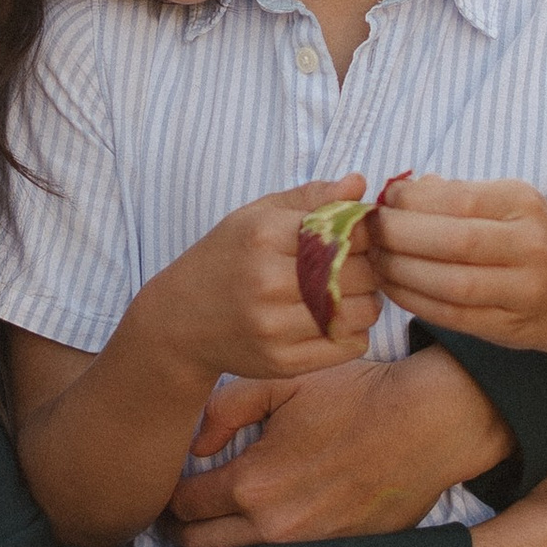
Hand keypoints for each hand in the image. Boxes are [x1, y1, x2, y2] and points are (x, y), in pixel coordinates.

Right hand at [136, 180, 380, 389]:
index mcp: (264, 235)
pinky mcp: (282, 362)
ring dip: (364, 302)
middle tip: (356, 268)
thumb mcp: (255, 216)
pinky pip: (349, 345)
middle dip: (367, 268)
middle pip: (360, 273)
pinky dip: (352, 332)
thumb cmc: (225, 260)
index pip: (349, 231)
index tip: (359, 239)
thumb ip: (310, 198)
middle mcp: (267, 281)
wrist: (178, 323)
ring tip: (346, 294)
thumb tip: (360, 184)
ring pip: (361, 312)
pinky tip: (332, 320)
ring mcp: (274, 326)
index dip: (365, 234)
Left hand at [169, 349, 516, 546]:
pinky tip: (268, 534)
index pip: (184, 506)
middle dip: (184, 530)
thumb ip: (224, 409)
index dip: (169, 495)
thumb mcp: (282, 382)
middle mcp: (275, 528)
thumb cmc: (357, 395)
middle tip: (184, 513)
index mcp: (253, 483)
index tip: (173, 486)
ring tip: (218, 527)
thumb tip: (195, 445)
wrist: (430, 423)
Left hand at [365, 174, 546, 356]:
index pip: (458, 199)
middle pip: (452, 241)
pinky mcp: (508, 327)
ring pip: (450, 283)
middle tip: (369, 233)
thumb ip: (456, 196)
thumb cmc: (533, 241)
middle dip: (399, 236)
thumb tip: (399, 190)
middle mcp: (528, 246)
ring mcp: (522, 290)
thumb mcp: (508, 206)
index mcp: (524, 204)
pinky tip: (393, 287)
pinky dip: (414, 301)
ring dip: (401, 272)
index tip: (382, 202)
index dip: (410, 202)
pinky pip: (451, 315)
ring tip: (375, 261)